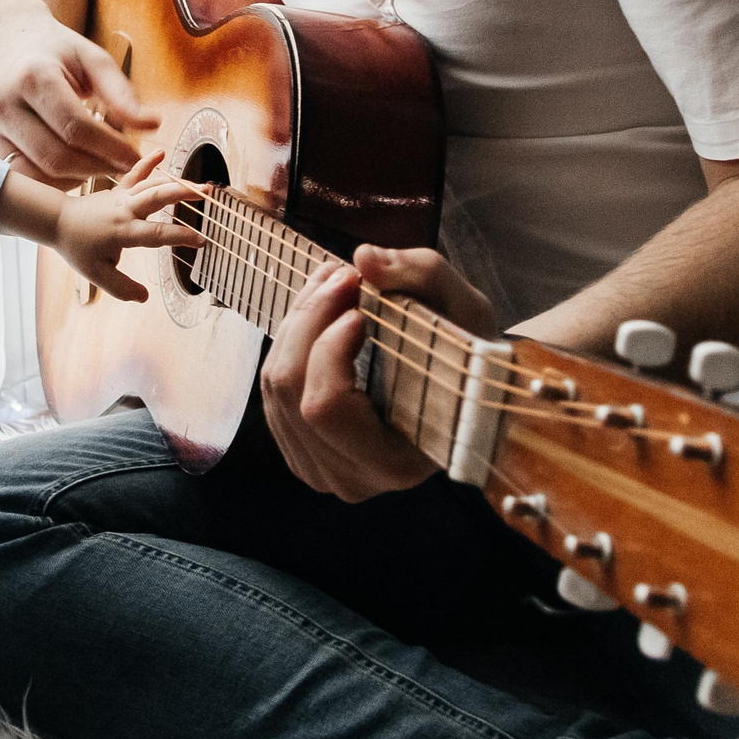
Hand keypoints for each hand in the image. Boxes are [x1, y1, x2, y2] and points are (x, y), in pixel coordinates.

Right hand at [0, 9, 158, 183]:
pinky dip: (48, 183)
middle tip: (122, 168)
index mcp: (31, 76)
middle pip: (56, 158)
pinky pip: (18, 178)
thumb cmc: (54, 51)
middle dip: (96, 168)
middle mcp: (0, 103)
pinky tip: (70, 172)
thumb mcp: (91, 58)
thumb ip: (120, 92)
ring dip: (73, 181)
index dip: (111, 149)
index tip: (137, 157)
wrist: (5, 40)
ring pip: (36, 175)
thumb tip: (152, 125)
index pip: (76, 128)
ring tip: (98, 168)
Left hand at [52, 150, 203, 302]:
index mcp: (123, 231)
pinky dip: (148, 162)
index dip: (180, 236)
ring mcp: (122, 197)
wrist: (57, 221)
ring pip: (152, 184)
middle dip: (183, 194)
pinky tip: (162, 153)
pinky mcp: (119, 190)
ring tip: (200, 185)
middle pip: (157, 197)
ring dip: (176, 182)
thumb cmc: (77, 247)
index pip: (156, 234)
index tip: (201, 240)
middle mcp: (125, 210)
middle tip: (207, 194)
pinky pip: (135, 173)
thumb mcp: (96, 274)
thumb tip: (144, 298)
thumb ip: (121, 288)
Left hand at [258, 246, 493, 502]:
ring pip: (273, 388)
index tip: (360, 308)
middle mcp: (351, 481)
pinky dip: (289, 343)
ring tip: (332, 285)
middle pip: (290, 390)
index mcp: (396, 464)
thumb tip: (364, 258)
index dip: (328, 348)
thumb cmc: (468, 355)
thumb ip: (420, 275)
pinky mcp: (301, 453)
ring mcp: (320, 471)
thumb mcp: (465, 308)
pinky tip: (319, 316)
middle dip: (308, 318)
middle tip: (340, 275)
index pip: (326, 407)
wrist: (467, 390)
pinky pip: (271, 393)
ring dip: (296, 324)